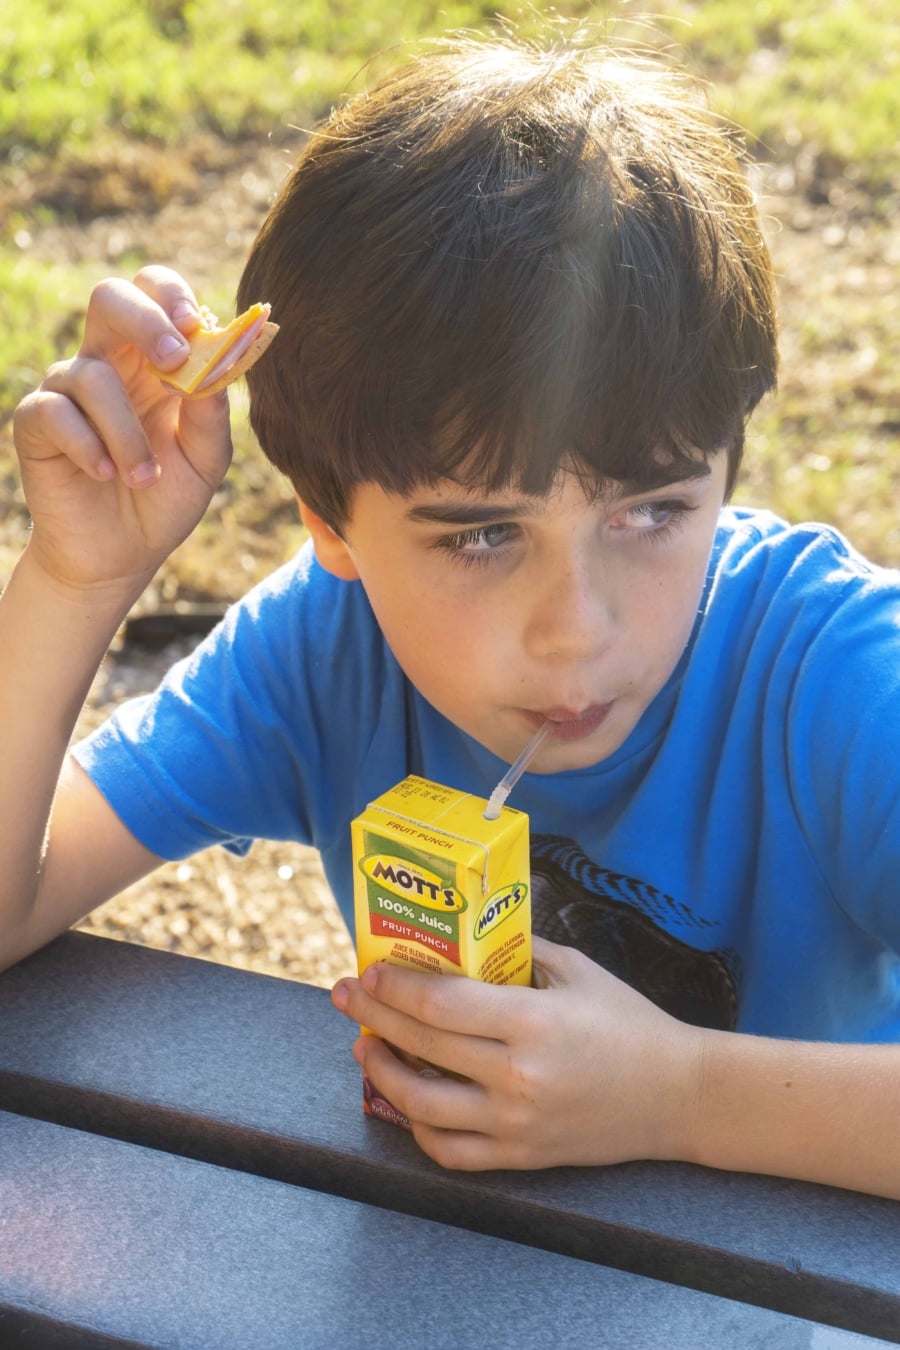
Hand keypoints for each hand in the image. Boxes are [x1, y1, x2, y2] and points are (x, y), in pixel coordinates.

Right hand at [12, 266, 232, 598]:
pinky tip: (103, 474)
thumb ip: (211, 416)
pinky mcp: (36, 423)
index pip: (154, 294)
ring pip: (92, 375)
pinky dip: (87, 444)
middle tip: (174, 357)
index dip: (172, 296)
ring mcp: (68, 389)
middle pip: (110, 297)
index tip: (196, 324)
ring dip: (128, 432)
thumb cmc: (164, 499)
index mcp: (153, 361)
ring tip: (145, 476)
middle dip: (145, 319)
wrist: (121, 554)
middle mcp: (108, 363)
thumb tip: (215, 367)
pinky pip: (55, 411)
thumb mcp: (205, 462)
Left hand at [331, 937, 702, 1170]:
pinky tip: (405, 1099)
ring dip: (382, 1072)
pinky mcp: (521, 1157)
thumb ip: (519, 951)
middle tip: (346, 996)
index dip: (395, 987)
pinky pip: (450, 1151)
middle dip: (372, 1016)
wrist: (679, 1096)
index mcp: (533, 1022)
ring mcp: (517, 1124)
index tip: (369, 971)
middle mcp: (518, 1077)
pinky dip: (418, 1126)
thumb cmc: (629, 1023)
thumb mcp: (577, 971)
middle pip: (421, 1046)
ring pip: (422, 1105)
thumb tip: (464, 933)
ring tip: (365, 1046)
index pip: (440, 1004)